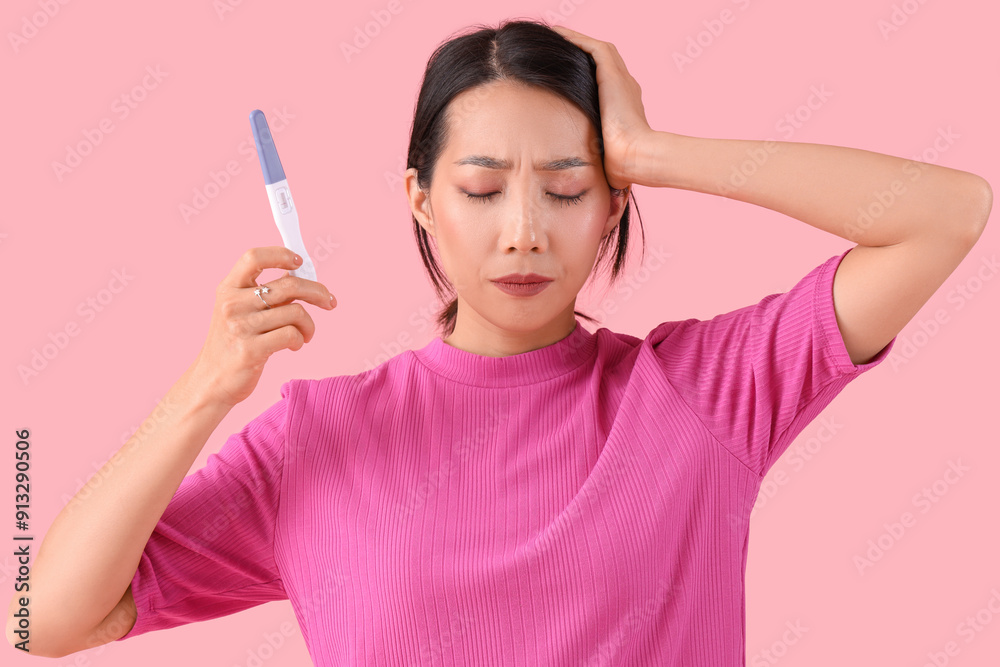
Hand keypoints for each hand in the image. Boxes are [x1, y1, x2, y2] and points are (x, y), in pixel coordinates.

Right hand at [189, 246, 336, 407]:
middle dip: (317, 292)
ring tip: (305, 334)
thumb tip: (302, 275)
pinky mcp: (251, 350)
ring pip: (296, 312)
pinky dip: (300, 339)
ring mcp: (240, 327)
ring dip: (309, 325)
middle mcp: (232, 304)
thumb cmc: (233, 343)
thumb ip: (265, 293)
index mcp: (228, 288)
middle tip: (329, 301)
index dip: (281, 254)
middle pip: (288, 285)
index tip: (300, 262)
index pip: (254, 257)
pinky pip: (292, 335)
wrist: (211, 380)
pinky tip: (294, 344)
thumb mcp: (239, 310)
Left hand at [551, 24, 653, 190]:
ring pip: (593, 50)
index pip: (600, 84)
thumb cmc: (622, 168)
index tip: (560, 79)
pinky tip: (553, 34)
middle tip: (550, 53)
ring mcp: (620, 78)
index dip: (581, 78)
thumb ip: (592, 159)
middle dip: (575, 56)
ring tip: (548, 39)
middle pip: (596, 64)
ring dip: (571, 43)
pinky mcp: (612, 72)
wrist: (637, 159)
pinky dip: (572, 39)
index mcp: (623, 106)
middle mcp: (624, 87)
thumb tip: (576, 182)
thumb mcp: (602, 159)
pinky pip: (589, 46)